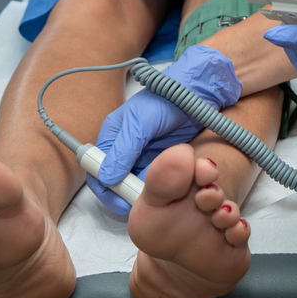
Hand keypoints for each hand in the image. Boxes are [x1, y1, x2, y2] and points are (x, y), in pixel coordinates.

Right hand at [88, 46, 241, 212]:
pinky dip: (159, 189)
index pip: (97, 169)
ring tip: (155, 201)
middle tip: (139, 203)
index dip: (104, 188)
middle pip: (115, 181)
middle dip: (124, 194)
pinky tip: (167, 193)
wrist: (199, 94)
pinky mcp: (163, 162)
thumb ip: (123, 149)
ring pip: (135, 184)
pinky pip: (155, 181)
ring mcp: (144, 156)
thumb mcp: (140, 123)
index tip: (119, 200)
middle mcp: (125, 148)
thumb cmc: (166, 100)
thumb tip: (105, 178)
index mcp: (113, 136)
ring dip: (142, 194)